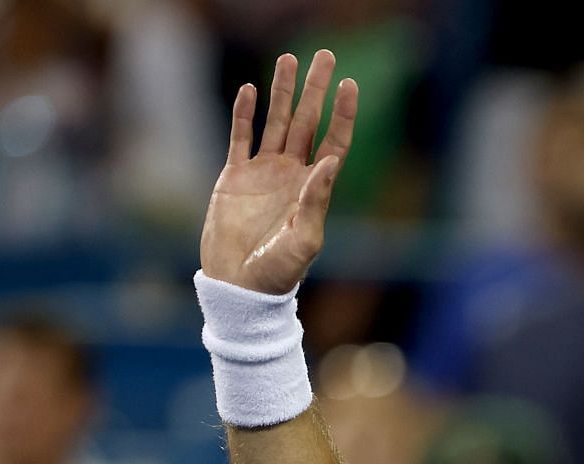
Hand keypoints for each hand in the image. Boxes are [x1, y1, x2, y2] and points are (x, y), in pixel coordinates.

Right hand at [200, 51, 358, 294]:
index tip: (350, 85)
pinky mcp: (233, 178)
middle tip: (325, 55)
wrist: (240, 287)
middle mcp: (291, 175)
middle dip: (315, 89)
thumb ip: (315, 202)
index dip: (343, 114)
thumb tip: (329, 162)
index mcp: (313, 190)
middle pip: (308, 122)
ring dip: (282, 91)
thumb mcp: (303, 241)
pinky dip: (244, 113)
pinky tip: (250, 89)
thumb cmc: (278, 273)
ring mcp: (263, 173)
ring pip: (276, 121)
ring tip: (289, 59)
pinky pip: (240, 137)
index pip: (334, 142)